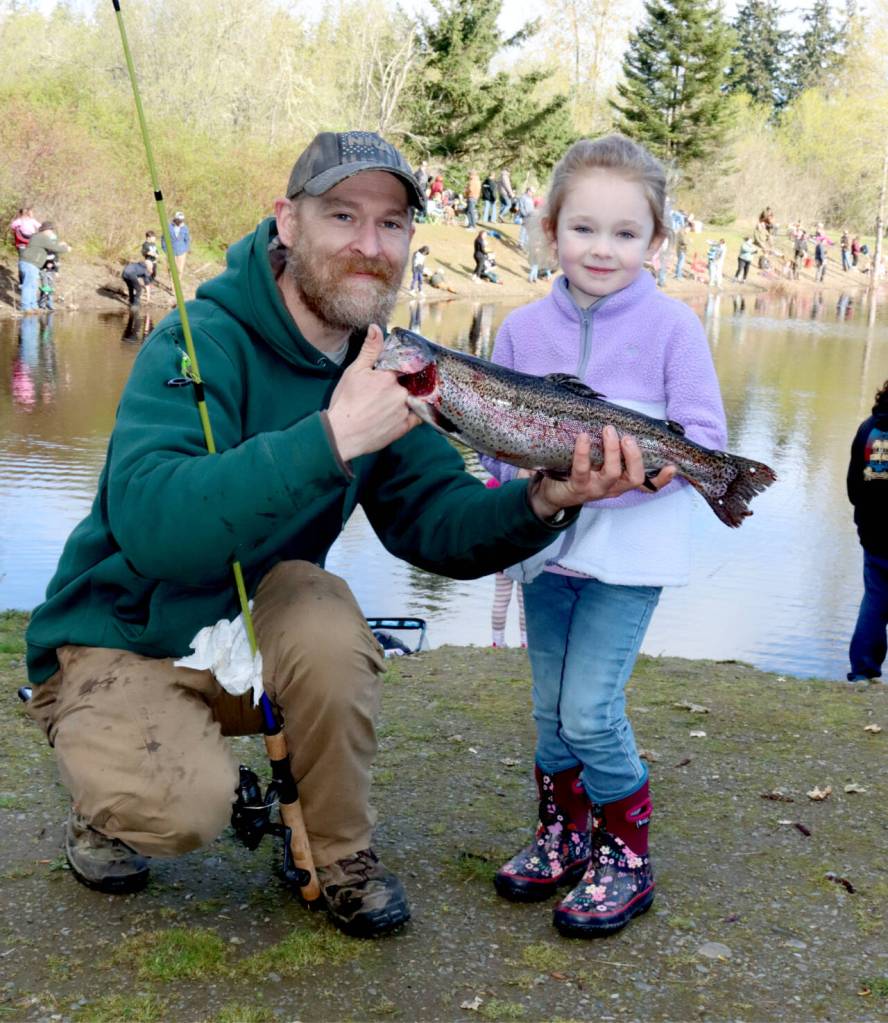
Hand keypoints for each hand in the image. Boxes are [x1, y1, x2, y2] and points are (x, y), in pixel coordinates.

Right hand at [326, 324, 420, 461]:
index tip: (396, 372)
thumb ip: (370, 350)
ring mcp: (404, 411)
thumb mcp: (354, 371)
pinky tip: (399, 414)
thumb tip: (376, 328)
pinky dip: (412, 414)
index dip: (399, 368)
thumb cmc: (346, 402)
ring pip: (412, 399)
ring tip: (388, 405)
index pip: (403, 365)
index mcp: (389, 377)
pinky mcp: (405, 428)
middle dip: (401, 385)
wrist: (342, 434)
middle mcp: (401, 393)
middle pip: (408, 383)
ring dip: (406, 399)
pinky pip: (416, 417)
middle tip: (384, 392)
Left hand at [528, 427, 676, 518]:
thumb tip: (618, 420)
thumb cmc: (579, 472)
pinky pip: (582, 469)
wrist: (552, 494)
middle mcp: (612, 488)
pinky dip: (583, 452)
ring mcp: (595, 489)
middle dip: (634, 456)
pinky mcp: (577, 486)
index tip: (672, 467)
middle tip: (628, 437)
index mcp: (621, 482)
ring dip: (612, 451)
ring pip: (612, 473)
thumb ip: (611, 450)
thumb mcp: (598, 464)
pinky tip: (583, 437)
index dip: (661, 479)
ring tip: (609, 430)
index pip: (647, 485)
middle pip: (633, 477)